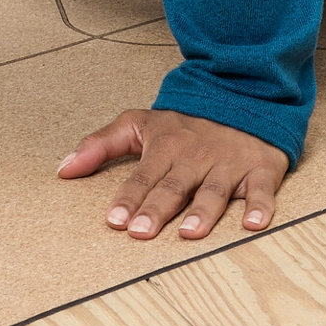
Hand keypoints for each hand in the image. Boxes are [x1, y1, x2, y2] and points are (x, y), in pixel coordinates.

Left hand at [58, 107, 287, 241]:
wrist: (242, 93)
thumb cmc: (186, 120)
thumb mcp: (139, 123)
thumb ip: (101, 144)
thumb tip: (63, 169)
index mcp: (166, 147)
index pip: (142, 177)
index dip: (128, 198)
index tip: (114, 221)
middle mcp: (196, 157)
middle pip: (173, 187)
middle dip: (157, 209)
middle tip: (141, 232)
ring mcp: (229, 164)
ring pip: (214, 190)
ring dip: (202, 211)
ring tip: (189, 232)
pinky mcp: (260, 169)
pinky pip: (262, 190)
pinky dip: (261, 207)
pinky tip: (253, 225)